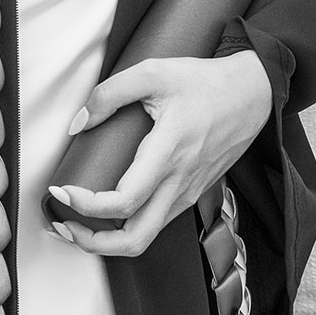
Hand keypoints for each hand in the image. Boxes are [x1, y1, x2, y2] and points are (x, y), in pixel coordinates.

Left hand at [50, 52, 271, 258]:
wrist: (252, 95)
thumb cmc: (206, 83)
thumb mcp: (154, 72)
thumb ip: (110, 92)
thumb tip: (79, 122)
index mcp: (170, 151)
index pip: (124, 200)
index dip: (86, 205)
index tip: (62, 190)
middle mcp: (180, 181)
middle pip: (135, 239)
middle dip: (92, 242)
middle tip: (64, 223)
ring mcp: (188, 192)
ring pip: (146, 238)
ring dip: (107, 240)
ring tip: (77, 223)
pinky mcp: (191, 193)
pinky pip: (156, 223)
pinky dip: (127, 227)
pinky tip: (108, 213)